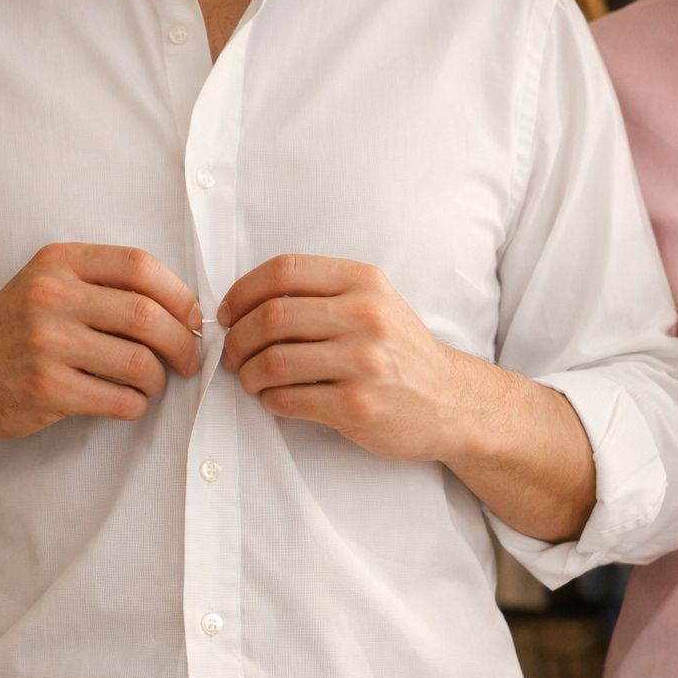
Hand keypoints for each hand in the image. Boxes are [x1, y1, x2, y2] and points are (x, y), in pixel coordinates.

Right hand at [0, 243, 201, 438]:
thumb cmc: (19, 330)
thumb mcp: (52, 286)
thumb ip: (108, 286)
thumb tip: (189, 312)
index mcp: (59, 263)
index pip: (140, 265)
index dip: (180, 295)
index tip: (193, 319)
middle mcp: (50, 297)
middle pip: (147, 315)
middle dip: (182, 343)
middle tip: (188, 361)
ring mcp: (45, 343)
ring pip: (139, 362)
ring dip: (158, 380)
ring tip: (150, 384)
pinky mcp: (46, 388)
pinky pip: (119, 400)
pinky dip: (135, 405)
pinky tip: (126, 402)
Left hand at [219, 254, 481, 462]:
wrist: (450, 402)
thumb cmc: (400, 353)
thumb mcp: (375, 303)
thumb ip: (322, 293)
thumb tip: (245, 303)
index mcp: (365, 282)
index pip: (283, 270)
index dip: (241, 291)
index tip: (228, 314)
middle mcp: (365, 317)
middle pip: (271, 316)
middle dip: (237, 339)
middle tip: (232, 356)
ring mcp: (363, 363)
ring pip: (273, 361)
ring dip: (248, 374)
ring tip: (250, 380)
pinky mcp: (357, 406)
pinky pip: (288, 400)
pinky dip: (269, 401)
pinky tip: (274, 400)